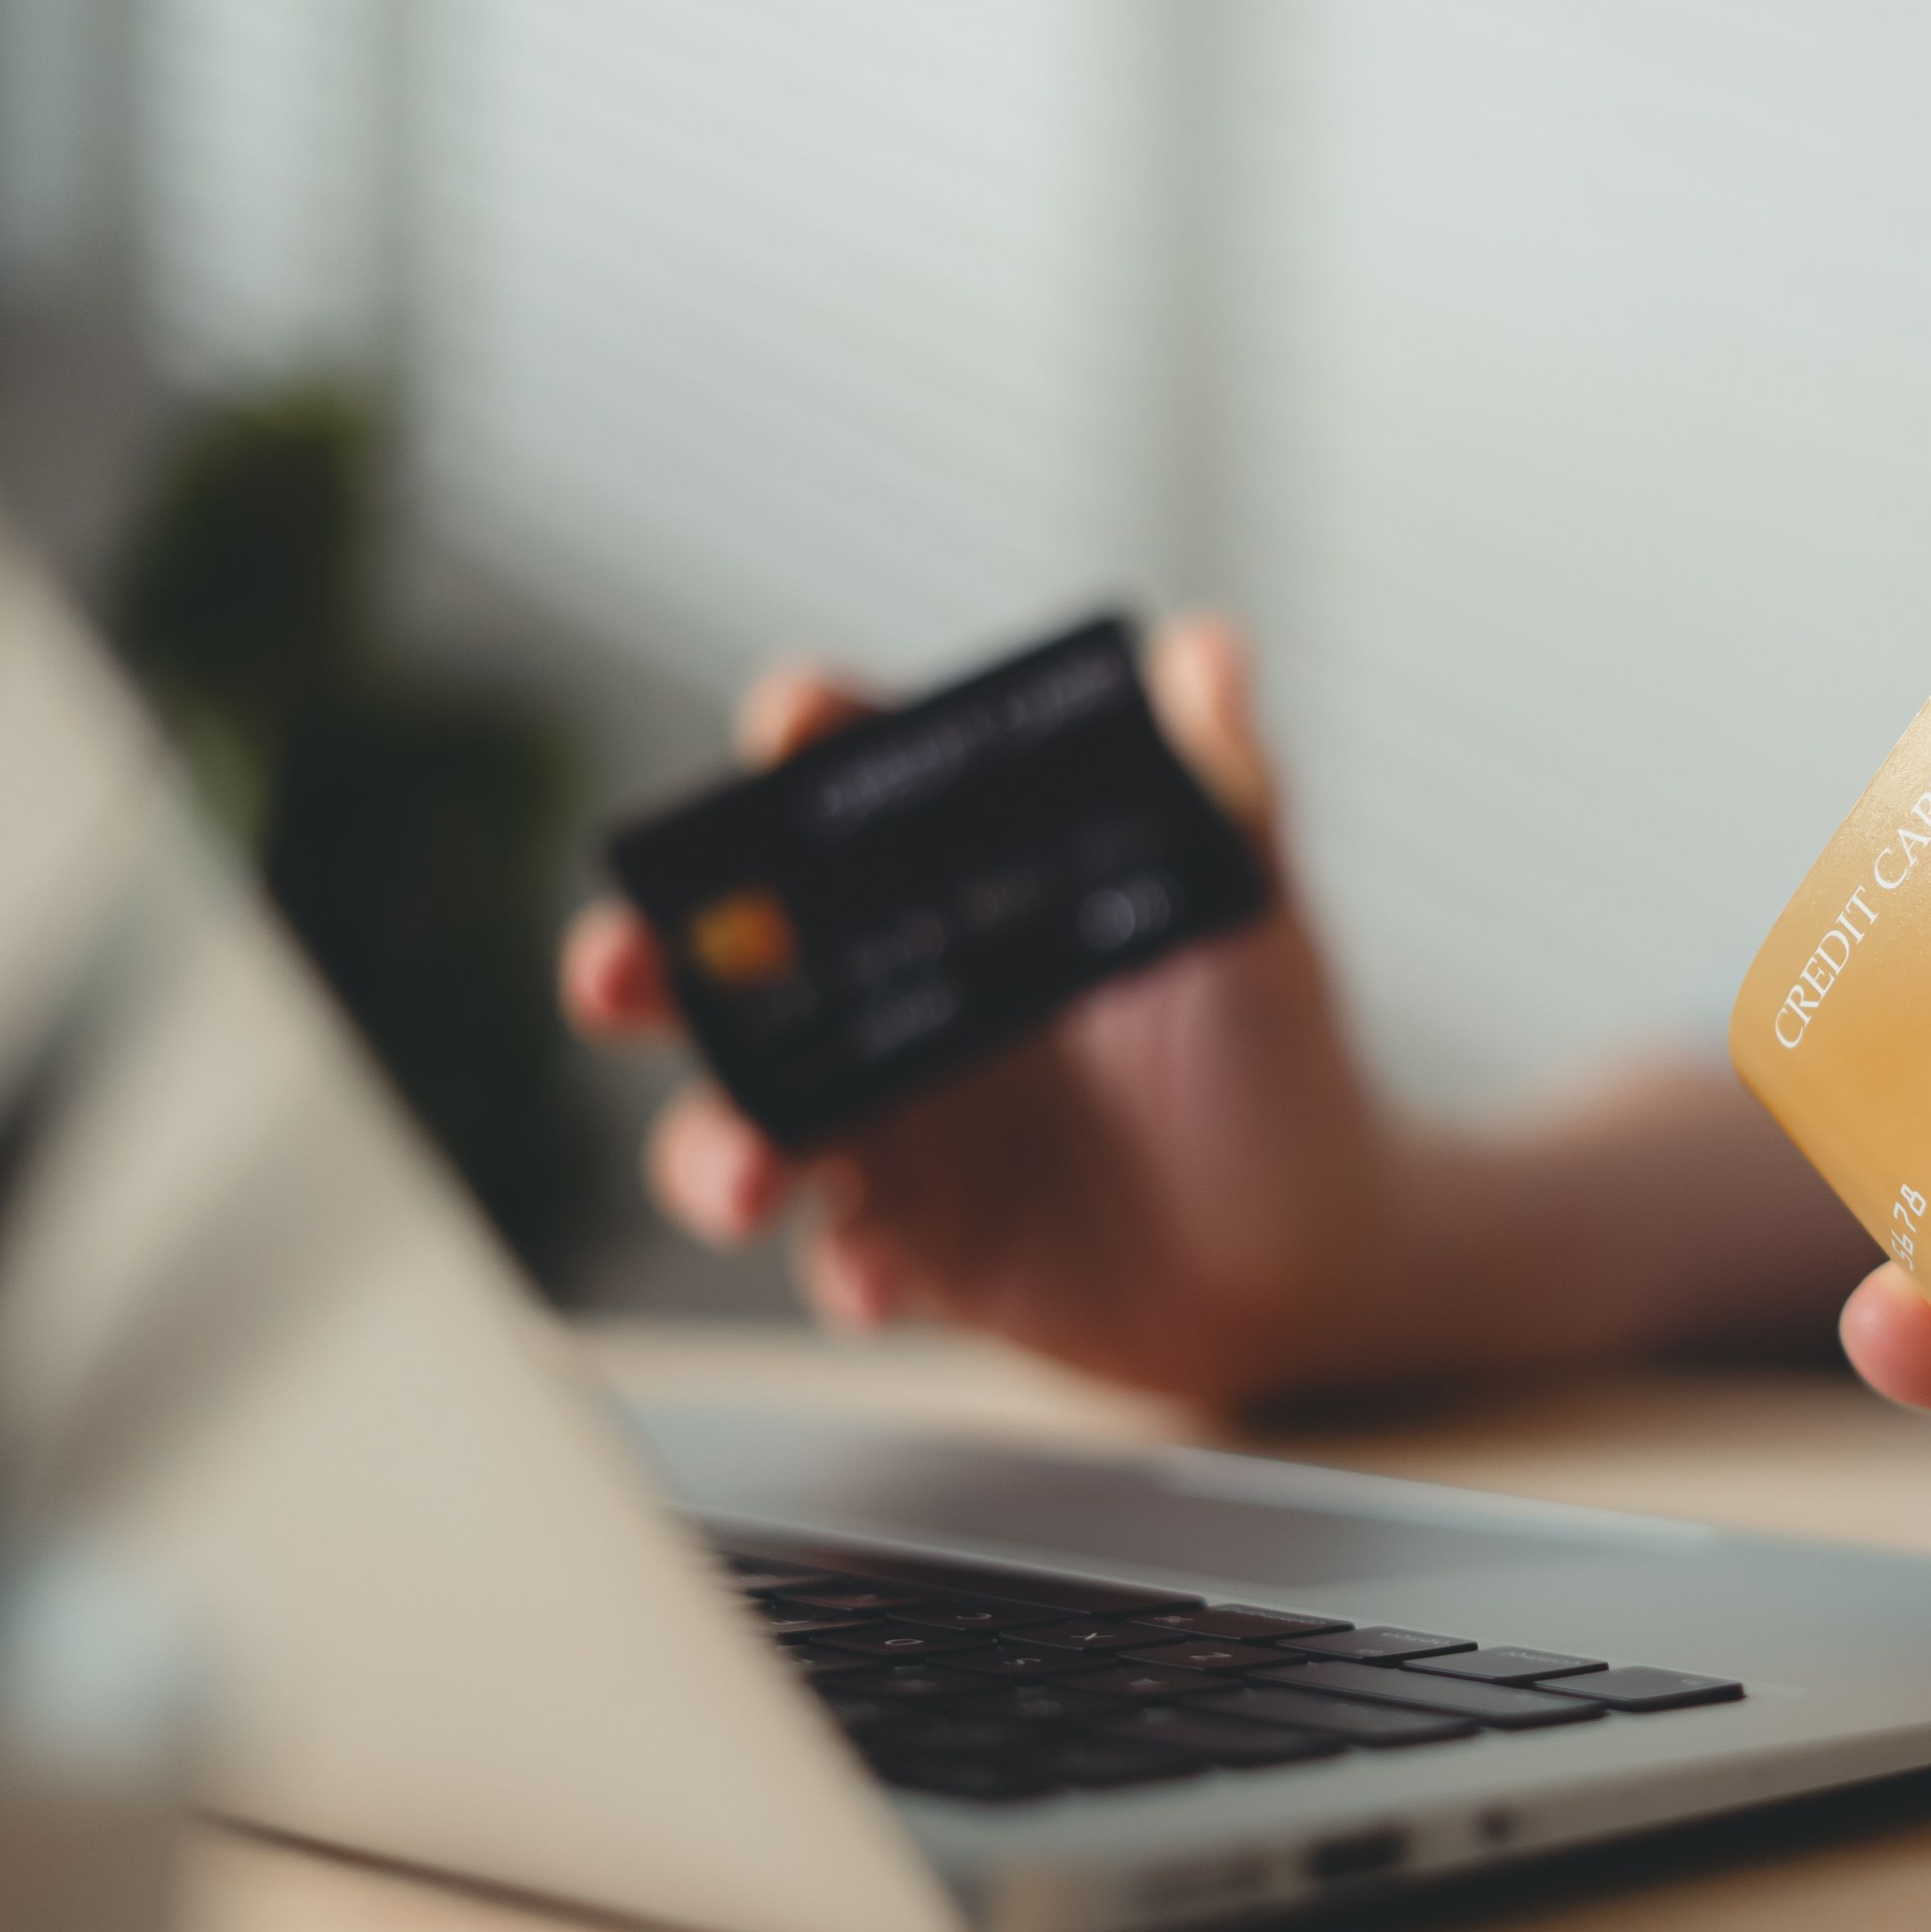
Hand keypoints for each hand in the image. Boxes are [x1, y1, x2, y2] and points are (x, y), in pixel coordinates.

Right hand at [561, 618, 1402, 1400]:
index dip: (806, 736)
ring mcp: (893, 1128)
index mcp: (962, 890)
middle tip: (616, 971)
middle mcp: (895, 999)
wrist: (1312, 1255)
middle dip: (644, 957)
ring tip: (747, 1178)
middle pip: (728, 959)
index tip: (788, 720)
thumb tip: (1213, 647)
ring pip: (746, 1124)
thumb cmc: (1280, 1061)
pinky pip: (843, 1260)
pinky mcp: (913, 1248)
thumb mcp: (1254, 923)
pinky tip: (874, 1284)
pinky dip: (844, 1273)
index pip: (854, 786)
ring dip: (714, 1147)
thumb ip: (1227, 797)